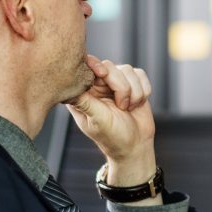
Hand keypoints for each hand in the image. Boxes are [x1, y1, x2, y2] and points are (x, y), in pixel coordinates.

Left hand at [66, 55, 157, 187]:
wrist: (136, 145)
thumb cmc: (112, 137)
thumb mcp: (97, 120)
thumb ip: (86, 102)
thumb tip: (68, 91)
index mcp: (84, 93)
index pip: (85, 67)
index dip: (95, 66)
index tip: (103, 75)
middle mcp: (98, 85)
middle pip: (109, 66)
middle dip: (120, 86)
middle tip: (122, 106)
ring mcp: (116, 83)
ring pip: (127, 69)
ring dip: (134, 91)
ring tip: (129, 108)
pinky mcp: (133, 84)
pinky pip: (140, 74)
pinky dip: (143, 90)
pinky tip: (137, 104)